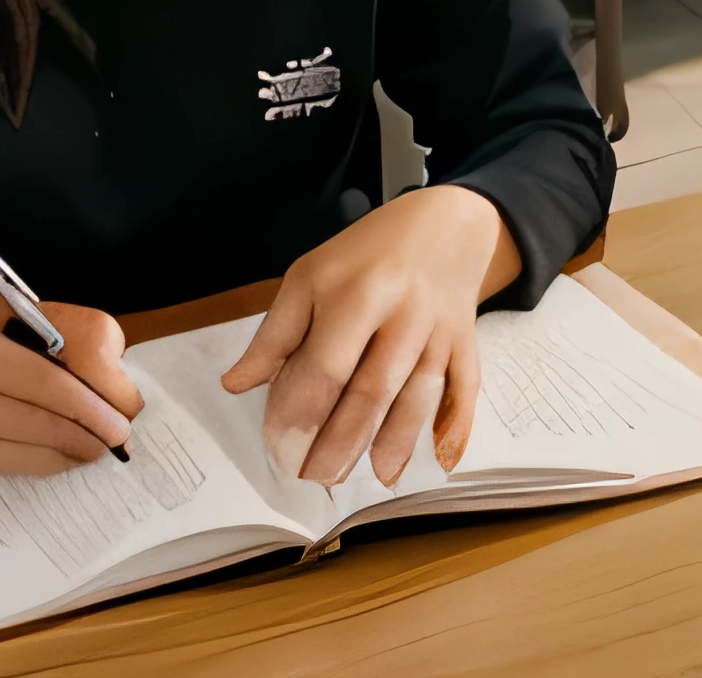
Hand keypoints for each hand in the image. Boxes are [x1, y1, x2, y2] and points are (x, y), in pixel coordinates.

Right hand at [0, 287, 143, 475]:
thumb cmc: (15, 342)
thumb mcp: (52, 320)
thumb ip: (88, 343)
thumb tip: (123, 399)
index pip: (42, 334)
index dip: (93, 370)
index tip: (130, 400)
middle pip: (24, 381)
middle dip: (81, 411)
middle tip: (120, 433)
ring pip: (13, 426)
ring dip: (67, 441)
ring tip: (102, 447)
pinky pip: (6, 459)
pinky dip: (47, 461)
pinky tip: (73, 456)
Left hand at [220, 186, 518, 488]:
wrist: (442, 222)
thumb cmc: (366, 254)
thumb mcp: (310, 275)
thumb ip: (275, 334)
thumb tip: (236, 384)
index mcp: (355, 292)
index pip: (325, 366)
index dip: (301, 414)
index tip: (280, 449)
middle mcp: (401, 312)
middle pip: (372, 390)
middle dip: (342, 443)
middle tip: (316, 479)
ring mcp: (438, 329)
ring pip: (418, 397)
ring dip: (395, 444)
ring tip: (371, 478)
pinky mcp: (466, 342)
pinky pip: (465, 389)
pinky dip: (457, 426)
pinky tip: (442, 461)